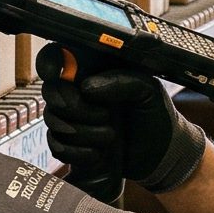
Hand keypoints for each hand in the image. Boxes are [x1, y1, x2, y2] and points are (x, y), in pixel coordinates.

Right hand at [39, 46, 205, 195]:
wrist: (162, 155)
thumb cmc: (156, 116)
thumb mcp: (149, 91)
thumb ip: (123, 81)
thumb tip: (87, 87)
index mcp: (95, 71)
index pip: (60, 57)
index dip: (50, 62)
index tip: (56, 73)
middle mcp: (79, 92)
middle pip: (51, 90)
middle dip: (74, 106)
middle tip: (105, 115)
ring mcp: (73, 118)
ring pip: (52, 120)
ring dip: (81, 132)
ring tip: (111, 137)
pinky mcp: (72, 144)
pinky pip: (56, 146)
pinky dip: (76, 152)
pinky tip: (98, 154)